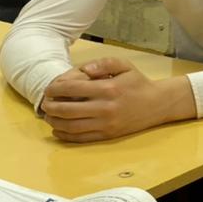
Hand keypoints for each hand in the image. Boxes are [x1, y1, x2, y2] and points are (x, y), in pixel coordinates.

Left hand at [40, 58, 196, 142]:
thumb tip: (83, 69)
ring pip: (71, 126)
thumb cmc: (138, 83)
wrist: (157, 104)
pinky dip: (65, 135)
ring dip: (55, 121)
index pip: (72, 88)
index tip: (49, 89)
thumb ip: (103, 63)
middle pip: (67, 109)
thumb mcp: (125, 65)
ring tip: (49, 116)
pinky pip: (80, 138)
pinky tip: (58, 129)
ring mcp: (106, 124)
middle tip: (45, 104)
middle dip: (51, 106)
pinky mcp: (108, 135)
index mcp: (108, 89)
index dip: (55, 88)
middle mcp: (105, 108)